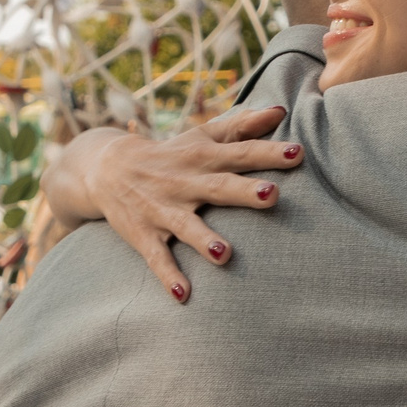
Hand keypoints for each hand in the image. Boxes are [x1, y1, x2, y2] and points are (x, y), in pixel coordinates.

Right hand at [62, 106, 303, 302]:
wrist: (107, 168)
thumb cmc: (171, 154)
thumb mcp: (202, 137)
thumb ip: (242, 126)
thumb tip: (280, 110)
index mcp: (203, 157)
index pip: (241, 153)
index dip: (269, 154)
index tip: (298, 154)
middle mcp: (185, 183)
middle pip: (218, 187)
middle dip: (243, 193)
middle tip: (273, 196)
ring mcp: (163, 210)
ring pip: (186, 226)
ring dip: (204, 240)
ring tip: (225, 254)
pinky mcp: (145, 235)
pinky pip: (157, 258)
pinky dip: (168, 276)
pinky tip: (183, 295)